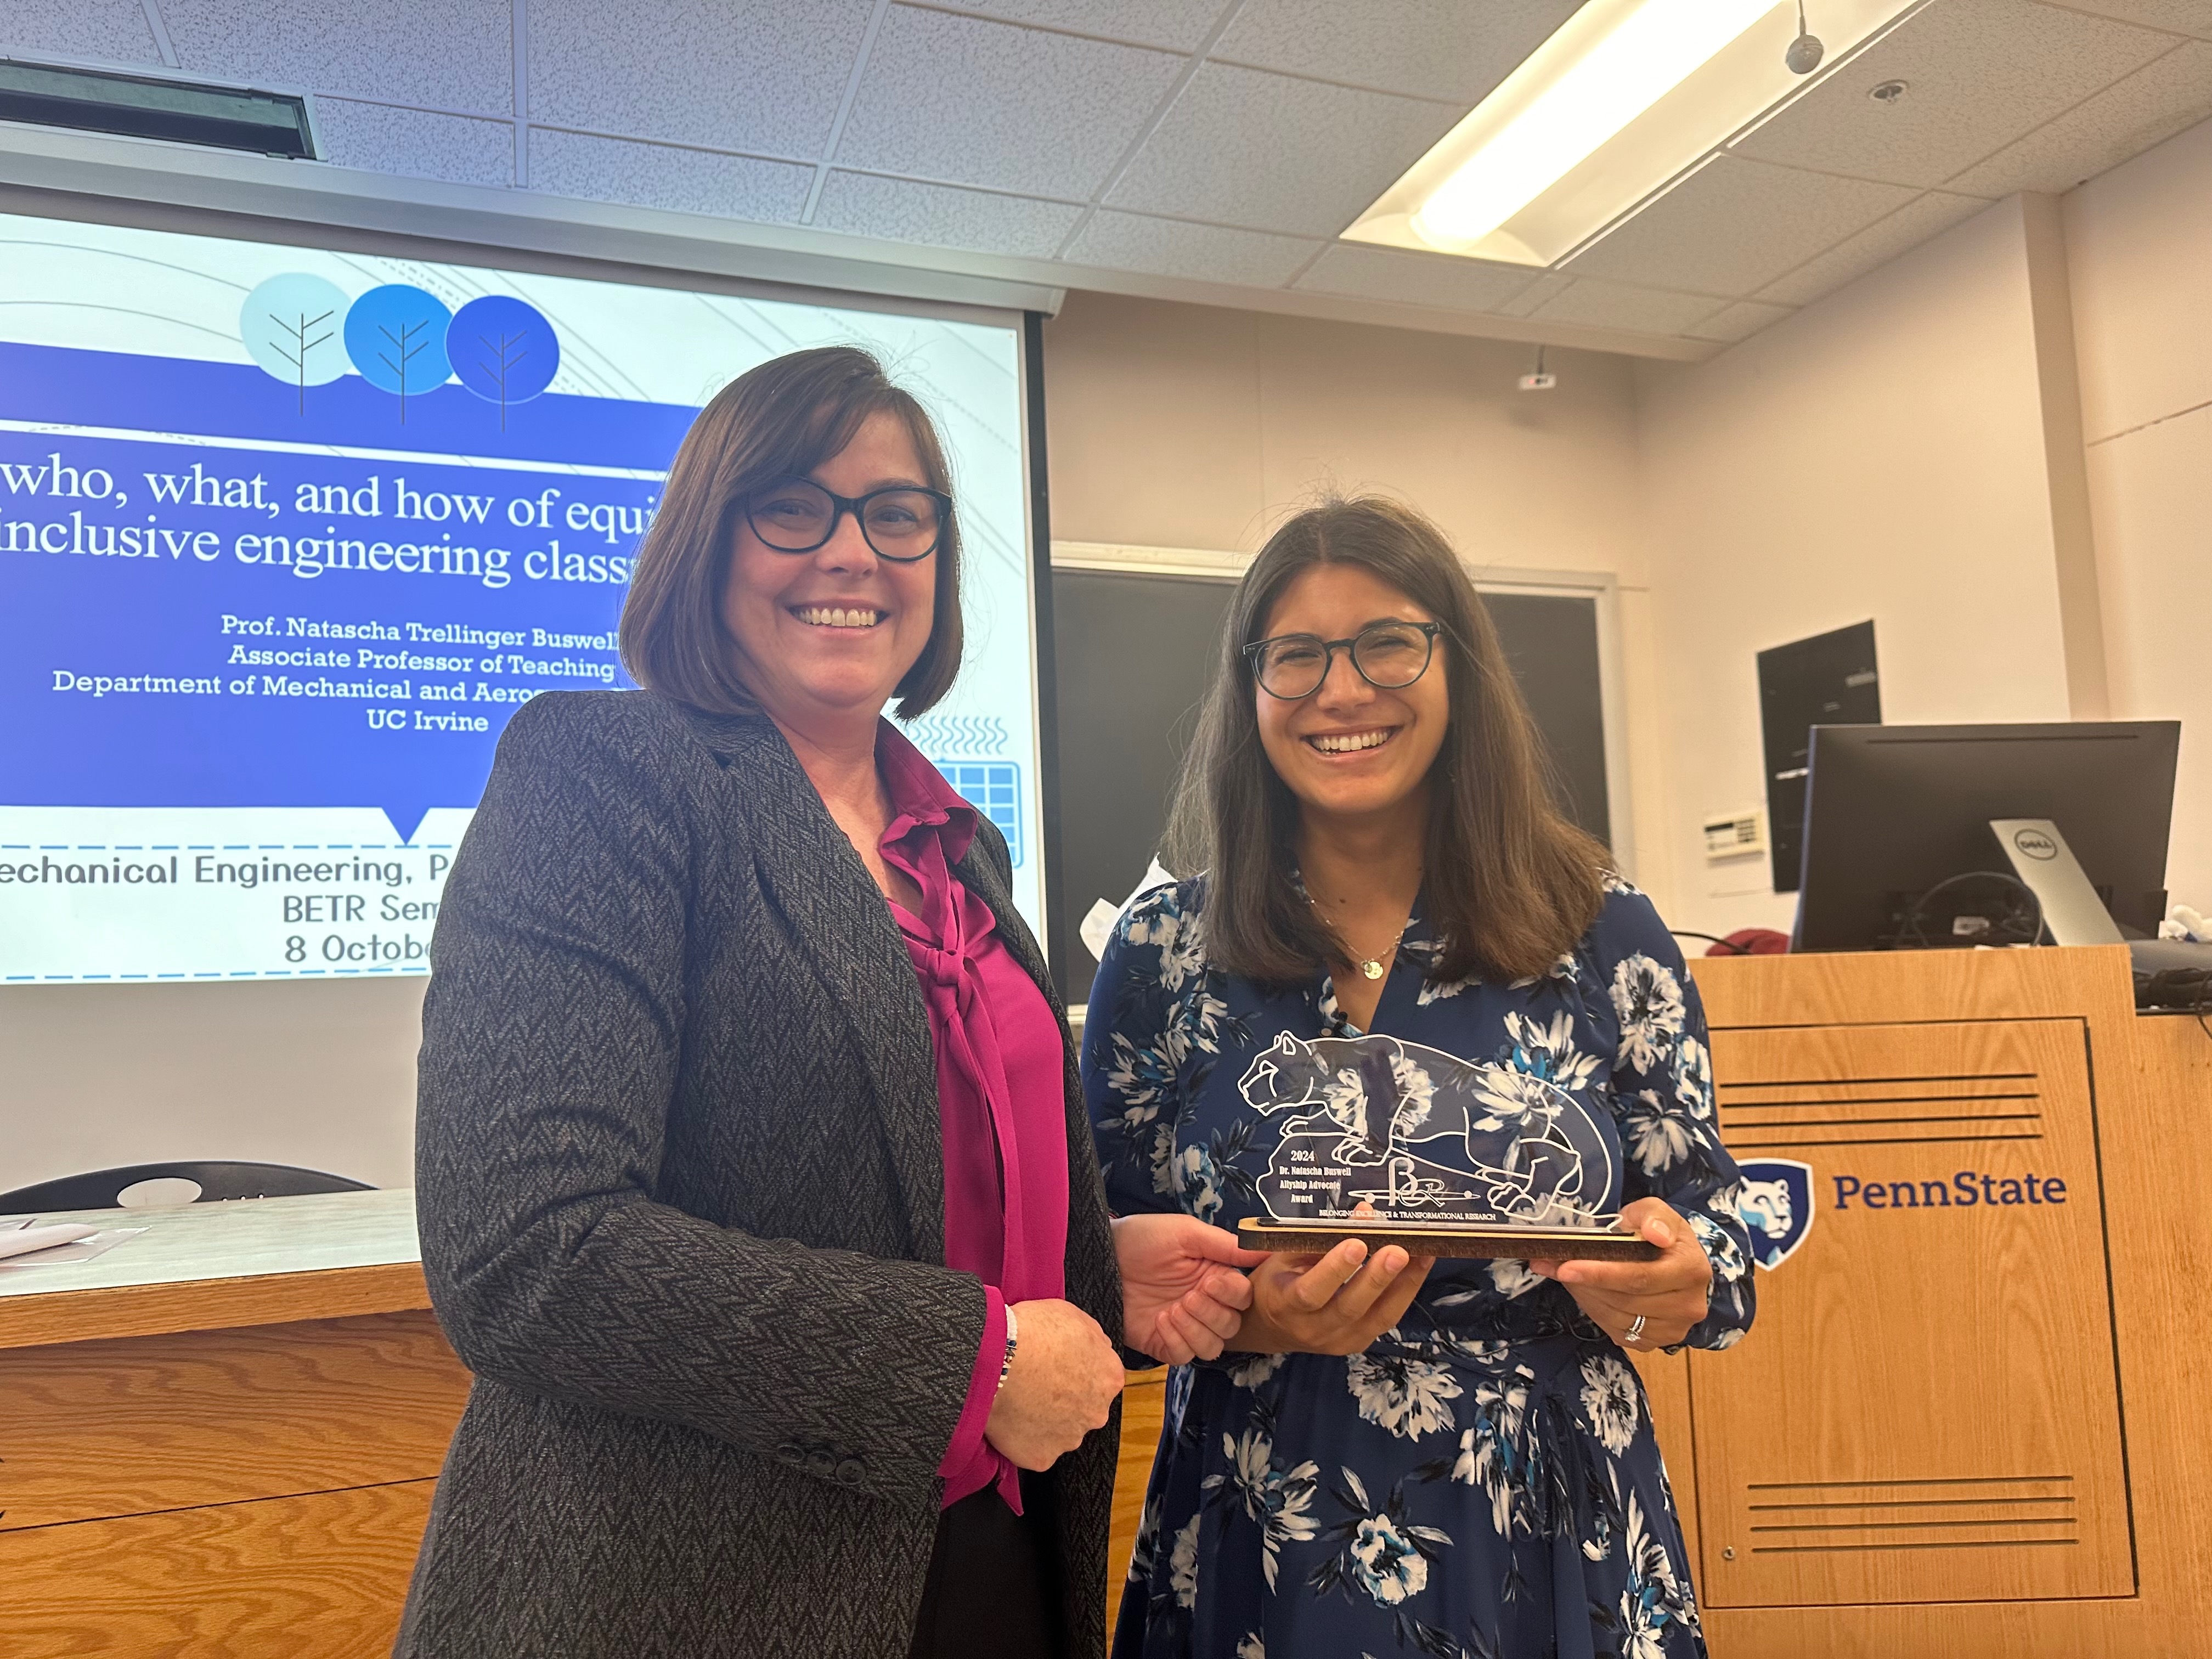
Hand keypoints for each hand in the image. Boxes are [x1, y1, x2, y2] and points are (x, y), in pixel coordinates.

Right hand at [984, 1298, 1123, 1470]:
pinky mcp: (1043, 1457)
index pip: (1100, 1379)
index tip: (1056, 1366)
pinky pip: (1035, 1449)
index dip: (1076, 1371)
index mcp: (1109, 1377)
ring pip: (1060, 1430)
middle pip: (1083, 1408)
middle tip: (1036, 1383)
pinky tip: (1010, 1419)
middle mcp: (1096, 1412)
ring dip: (1045, 1419)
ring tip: (1018, 1400)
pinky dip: (1024, 1439)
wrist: (997, 1359)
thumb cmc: (1032, 1332)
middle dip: (1064, 1399)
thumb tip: (1095, 1347)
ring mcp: (1069, 1438)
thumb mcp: (1073, 1316)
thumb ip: (1093, 1339)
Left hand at [1114, 1212, 1268, 1364]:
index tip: (1210, 1282)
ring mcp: (1183, 1326)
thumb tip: (1265, 1250)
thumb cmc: (1141, 1238)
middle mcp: (1203, 1304)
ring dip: (1195, 1329)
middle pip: (1231, 1325)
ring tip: (1172, 1309)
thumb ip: (1225, 1245)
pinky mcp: (1162, 1342)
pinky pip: (1183, 1356)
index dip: (1232, 1294)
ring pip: (1212, 1347)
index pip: (1244, 1296)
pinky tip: (1160, 1320)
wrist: (1101, 1256)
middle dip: (1212, 1313)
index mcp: (1215, 1276)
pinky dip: (1176, 1341)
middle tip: (1188, 1295)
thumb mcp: (1185, 1233)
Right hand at [1228, 1207, 1431, 1357]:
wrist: (1271, 1327)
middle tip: (1400, 1251)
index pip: (1311, 1291)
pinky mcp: (1359, 1343)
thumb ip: (1321, 1237)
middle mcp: (1313, 1328)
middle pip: (1350, 1307)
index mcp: (1285, 1304)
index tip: (1357, 1243)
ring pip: (1378, 1317)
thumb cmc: (1277, 1282)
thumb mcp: (1284, 1256)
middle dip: (1378, 1278)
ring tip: (1424, 1255)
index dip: (1335, 1269)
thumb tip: (1365, 1213)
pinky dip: (1405, 1292)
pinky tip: (1419, 1267)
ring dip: (1404, 1285)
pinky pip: (1387, 1319)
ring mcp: (1339, 1341)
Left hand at [1529, 1197, 1711, 1350]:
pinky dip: (1595, 1310)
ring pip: (1616, 1318)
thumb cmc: (1659, 1233)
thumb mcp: (1655, 1212)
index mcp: (1692, 1270)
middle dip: (1585, 1283)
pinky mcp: (1656, 1342)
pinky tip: (1586, 1290)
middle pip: (1624, 1300)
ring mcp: (1673, 1329)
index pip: (1640, 1277)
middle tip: (1555, 1266)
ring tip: (1568, 1274)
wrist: (1674, 1262)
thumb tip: (1654, 1233)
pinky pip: (1616, 1330)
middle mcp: (1688, 1306)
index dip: (1600, 1274)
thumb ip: (1653, 1216)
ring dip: (1586, 1296)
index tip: (1566, 1268)